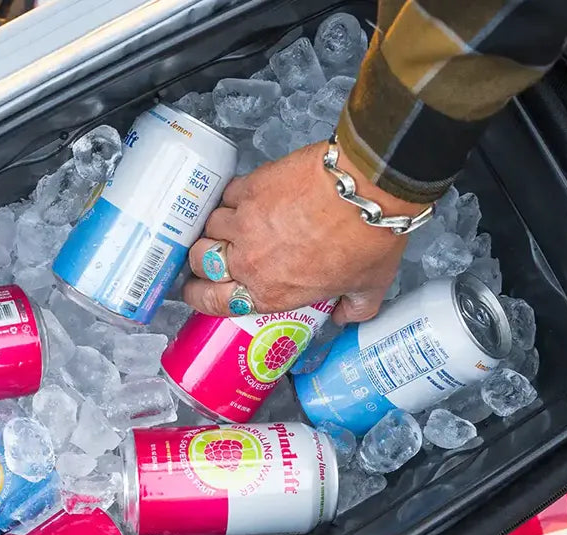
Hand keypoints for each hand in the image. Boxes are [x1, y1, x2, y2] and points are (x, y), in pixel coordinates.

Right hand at [183, 141, 427, 324]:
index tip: (198, 292)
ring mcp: (244, 222)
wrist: (366, 189)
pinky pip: (226, 196)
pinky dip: (232, 198)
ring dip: (218, 228)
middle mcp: (248, 261)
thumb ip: (354, 308)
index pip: (212, 301)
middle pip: (199, 262)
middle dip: (203, 261)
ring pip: (210, 227)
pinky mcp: (250, 188)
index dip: (198, 296)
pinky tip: (246, 199)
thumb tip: (348, 314)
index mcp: (269, 292)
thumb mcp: (368, 287)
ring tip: (233, 225)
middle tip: (213, 256)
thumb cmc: (367, 237)